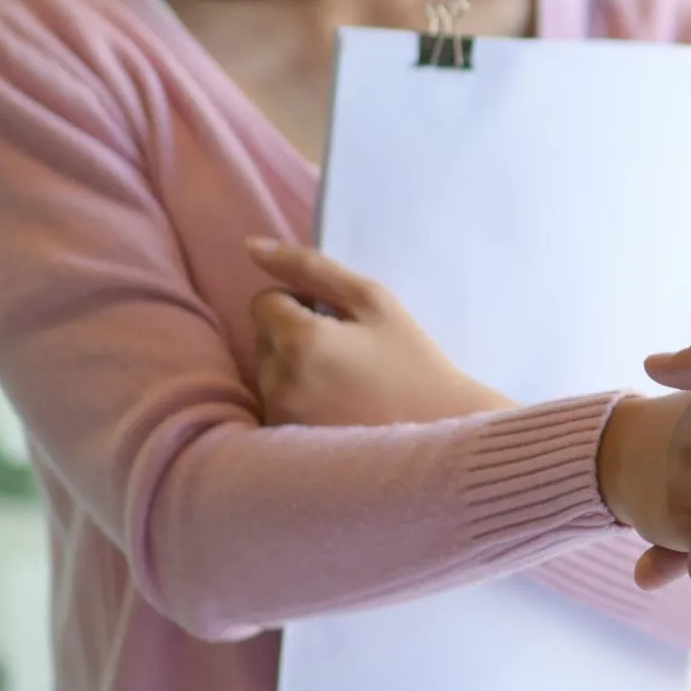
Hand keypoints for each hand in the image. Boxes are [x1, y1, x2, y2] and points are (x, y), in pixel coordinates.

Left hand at [245, 237, 513, 426]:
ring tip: (345, 382)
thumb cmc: (412, 362)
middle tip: (348, 351)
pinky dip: (298, 401)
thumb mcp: (373, 301)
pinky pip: (276, 405)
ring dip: (295, 368)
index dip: (302, 302)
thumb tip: (251, 246)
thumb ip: (310, 267)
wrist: (439, 433)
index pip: (265, 301)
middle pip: (264, 337)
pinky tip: (337, 408)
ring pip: (268, 372)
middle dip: (295, 336)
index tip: (340, 321)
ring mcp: (279, 417)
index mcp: (298, 339)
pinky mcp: (285, 444)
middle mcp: (277, 381)